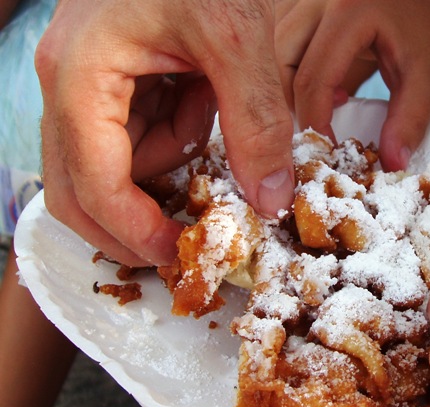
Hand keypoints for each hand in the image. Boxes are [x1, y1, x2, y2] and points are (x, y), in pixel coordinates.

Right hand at [35, 0, 293, 266]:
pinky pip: (135, 139)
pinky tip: (197, 101)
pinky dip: (172, 139)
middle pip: (77, 189)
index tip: (180, 255)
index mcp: (81, 76)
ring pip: (111, 168)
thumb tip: (270, 200)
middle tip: (186, 241)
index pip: (90, 183)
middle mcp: (68, 86)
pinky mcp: (112, 84)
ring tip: (204, 120)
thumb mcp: (237, 37)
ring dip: (164, 170)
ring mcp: (85, 86)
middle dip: (130, 223)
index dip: (133, 231)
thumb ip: (256, 122)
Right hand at [274, 0, 429, 170]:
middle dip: (291, 103)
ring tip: (323, 109)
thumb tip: (391, 162)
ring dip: (289, 86)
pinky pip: (287, 41)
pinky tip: (329, 88)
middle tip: (316, 133)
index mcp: (349, 12)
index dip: (316, 121)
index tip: (328, 151)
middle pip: (280, 60)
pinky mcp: (314, 5)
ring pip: (276, 49)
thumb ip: (408, 120)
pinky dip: (295, 70)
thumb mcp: (428, 75)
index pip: (312, 77)